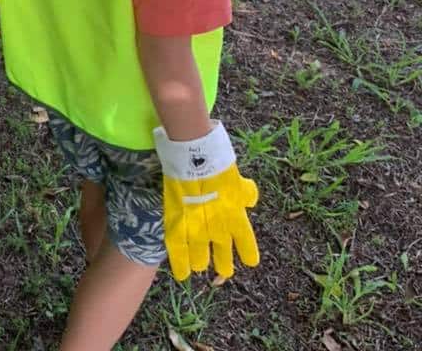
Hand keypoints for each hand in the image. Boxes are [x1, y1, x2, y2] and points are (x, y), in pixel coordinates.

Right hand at [155, 122, 259, 281]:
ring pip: (199, 256)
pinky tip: (182, 274)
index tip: (248, 261)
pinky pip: (177, 248)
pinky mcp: (177, 222)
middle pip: (222, 253)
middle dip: (223, 263)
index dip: (246, 253)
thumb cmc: (217, 160)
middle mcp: (218, 227)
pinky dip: (179, 263)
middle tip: (223, 271)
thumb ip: (244, 192)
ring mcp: (196, 226)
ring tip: (200, 266)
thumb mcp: (236, 178)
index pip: (245, 242)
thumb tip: (250, 196)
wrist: (194, 153)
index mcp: (235, 216)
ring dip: (200, 262)